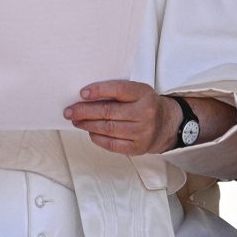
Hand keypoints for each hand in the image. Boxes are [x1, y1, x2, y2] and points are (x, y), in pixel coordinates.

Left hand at [63, 80, 178, 154]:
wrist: (166, 125)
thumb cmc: (144, 105)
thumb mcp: (137, 92)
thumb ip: (116, 92)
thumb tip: (85, 97)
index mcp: (144, 93)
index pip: (118, 89)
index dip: (98, 90)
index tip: (82, 93)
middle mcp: (145, 112)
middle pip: (109, 111)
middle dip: (85, 111)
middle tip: (70, 111)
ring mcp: (142, 132)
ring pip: (108, 128)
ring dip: (88, 125)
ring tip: (76, 121)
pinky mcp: (138, 147)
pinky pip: (112, 144)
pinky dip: (98, 138)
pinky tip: (90, 132)